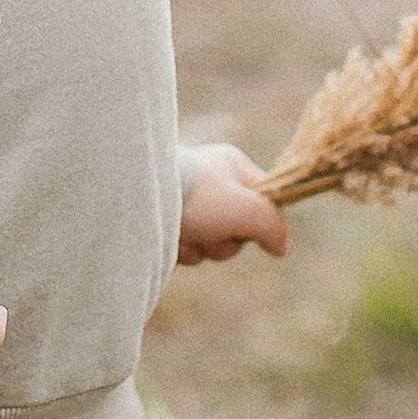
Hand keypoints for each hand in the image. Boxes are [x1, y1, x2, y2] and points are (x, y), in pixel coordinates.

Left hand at [178, 143, 290, 265]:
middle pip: (238, 230)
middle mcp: (211, 184)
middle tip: (212, 228)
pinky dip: (181, 250)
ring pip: (212, 243)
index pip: (264, 201)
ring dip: (201, 247)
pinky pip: (187, 249)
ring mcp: (188, 204)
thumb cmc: (197, 196)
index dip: (263, 221)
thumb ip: (272, 225)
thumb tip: (281, 247)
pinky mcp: (167, 224)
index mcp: (232, 167)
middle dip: (225, 240)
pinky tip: (169, 238)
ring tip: (186, 231)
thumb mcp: (246, 207)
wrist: (136, 198)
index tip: (251, 228)